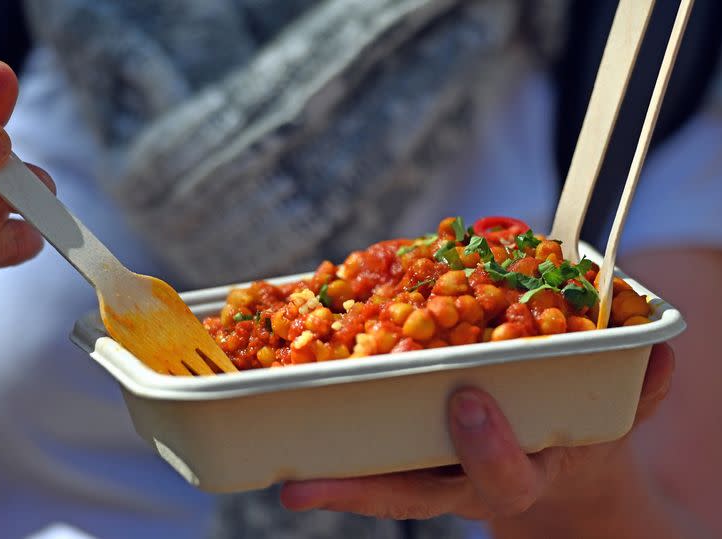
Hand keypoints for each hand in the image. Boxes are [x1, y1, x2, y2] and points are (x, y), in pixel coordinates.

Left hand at [280, 343, 673, 522]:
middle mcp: (464, 479)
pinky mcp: (407, 454)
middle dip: (366, 489)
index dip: (488, 445)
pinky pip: (366, 451)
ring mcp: (431, 472)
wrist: (553, 475)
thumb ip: (638, 390)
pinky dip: (329, 442)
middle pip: (411, 494)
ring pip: (377, 482)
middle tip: (306, 483)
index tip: (469, 403)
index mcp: (521, 471)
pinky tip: (289, 415)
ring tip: (277, 472)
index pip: (502, 474)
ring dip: (328, 477)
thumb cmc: (575, 440)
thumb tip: (657, 351)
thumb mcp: (612, 421)